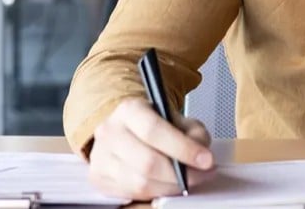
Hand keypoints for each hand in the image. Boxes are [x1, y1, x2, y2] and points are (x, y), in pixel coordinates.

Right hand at [87, 97, 214, 199]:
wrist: (125, 131)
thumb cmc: (154, 125)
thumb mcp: (179, 120)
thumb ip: (194, 133)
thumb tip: (202, 156)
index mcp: (129, 110)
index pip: (154, 131)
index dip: (183, 149)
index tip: (206, 160)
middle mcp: (110, 131)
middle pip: (147, 162)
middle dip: (181, 174)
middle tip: (202, 175)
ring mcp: (100, 156)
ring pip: (140, 183)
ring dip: (171, 187)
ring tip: (188, 181)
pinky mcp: (99, 177)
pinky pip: (133, 194)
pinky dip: (156, 193)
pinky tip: (168, 185)